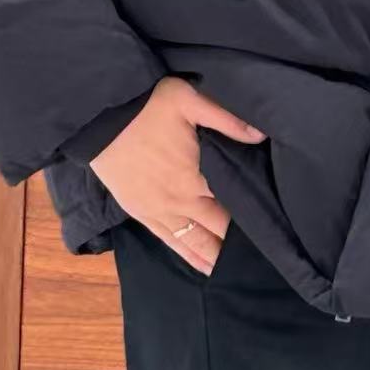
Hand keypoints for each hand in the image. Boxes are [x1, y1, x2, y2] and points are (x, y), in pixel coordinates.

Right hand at [89, 75, 266, 275]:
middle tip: (260, 255)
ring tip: (234, 270)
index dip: (252, 218)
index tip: (269, 227)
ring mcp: (157, 211)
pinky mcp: (139, 212)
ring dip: (213, 256)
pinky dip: (187, 255)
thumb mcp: (189, 100)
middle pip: (215, 231)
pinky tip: (201, 265)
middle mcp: (179, 202)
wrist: (99, 118)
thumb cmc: (147, 106)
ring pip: (193, 243)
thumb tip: (260, 135)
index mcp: (195, 178)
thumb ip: (227, 119)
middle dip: (236, 243)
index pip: (231, 206)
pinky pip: (169, 241)